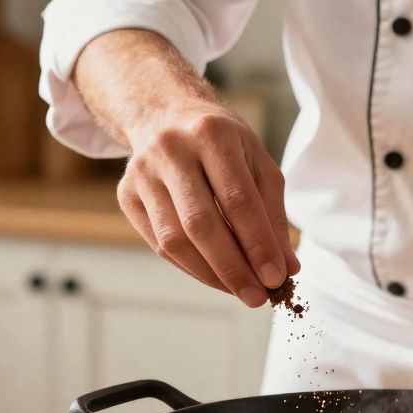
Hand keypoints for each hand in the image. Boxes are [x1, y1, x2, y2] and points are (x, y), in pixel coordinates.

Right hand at [72, 29, 298, 306]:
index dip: (258, 244)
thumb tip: (286, 268)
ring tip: (238, 290)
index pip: (237, 200)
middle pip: (201, 223)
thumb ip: (273, 215)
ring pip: (175, 240)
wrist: (165, 114)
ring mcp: (142, 172)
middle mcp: (171, 149)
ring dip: (210, 274)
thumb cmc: (221, 144)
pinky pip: (159, 243)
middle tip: (256, 297)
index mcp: (212, 134)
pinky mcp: (126, 194)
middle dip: (232, 268)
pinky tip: (214, 275)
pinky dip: (190, 267)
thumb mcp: (257, 164)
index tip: (276, 277)